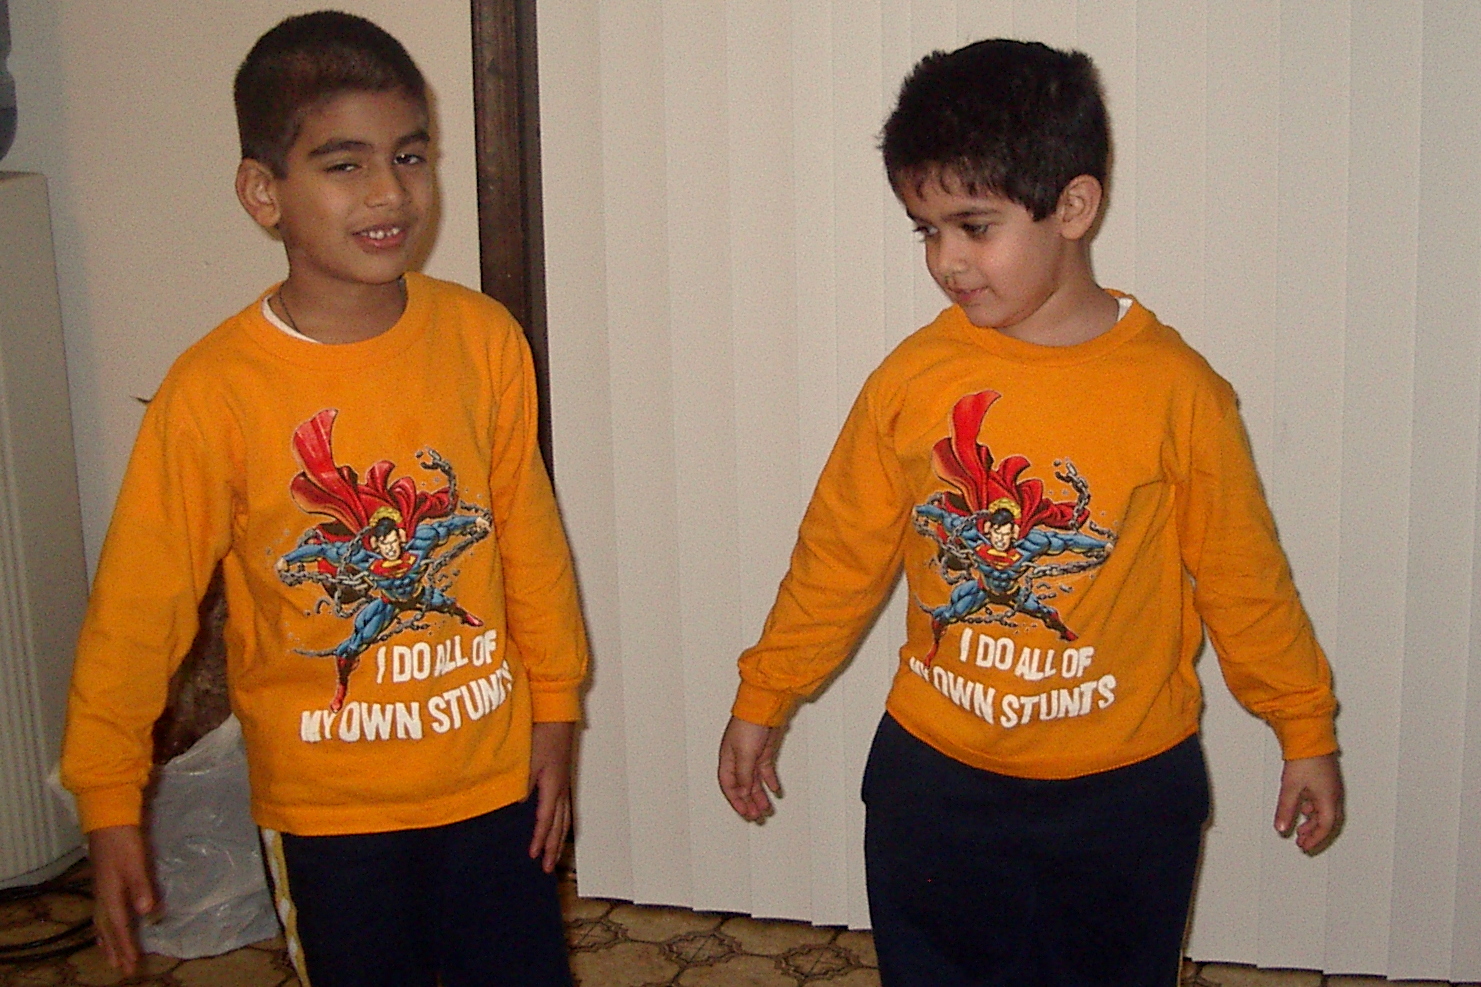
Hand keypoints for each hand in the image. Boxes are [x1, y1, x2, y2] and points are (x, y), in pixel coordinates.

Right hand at [88, 824, 157, 974]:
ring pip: (102, 922)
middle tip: (121, 969)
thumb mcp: (135, 863)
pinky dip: (103, 925)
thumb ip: (140, 887)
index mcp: (110, 894)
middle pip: (108, 929)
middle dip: (115, 949)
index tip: (131, 965)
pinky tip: (105, 926)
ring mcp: (101, 889)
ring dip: (107, 940)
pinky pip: (101, 912)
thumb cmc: (124, 842)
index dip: (126, 946)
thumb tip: (146, 913)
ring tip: (110, 956)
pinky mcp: (104, 882)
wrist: (108, 821)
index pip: (119, 927)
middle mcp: (103, 896)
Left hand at [528, 720, 574, 872]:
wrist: (558, 715)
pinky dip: (561, 824)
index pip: (546, 820)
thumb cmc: (543, 734)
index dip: (539, 839)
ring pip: (565, 818)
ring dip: (559, 838)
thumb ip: (522, 783)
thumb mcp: (528, 759)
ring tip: (554, 854)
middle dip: (553, 847)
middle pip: (560, 825)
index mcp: (553, 787)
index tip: (533, 856)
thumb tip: (516, 805)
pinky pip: (565, 809)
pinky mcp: (563, 779)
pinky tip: (556, 827)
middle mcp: (562, 789)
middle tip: (547, 868)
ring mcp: (564, 784)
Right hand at [718, 716, 782, 821]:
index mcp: (727, 759)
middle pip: (742, 787)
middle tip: (757, 817)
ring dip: (760, 796)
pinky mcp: (764, 752)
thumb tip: (744, 793)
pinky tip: (776, 791)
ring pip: (755, 782)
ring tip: (767, 809)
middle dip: (749, 803)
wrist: (765, 708)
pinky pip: (766, 772)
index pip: (728, 785)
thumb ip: (744, 775)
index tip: (745, 813)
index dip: (736, 801)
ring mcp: (752, 756)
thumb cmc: (749, 724)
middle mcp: (738, 759)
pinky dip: (771, 782)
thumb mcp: (744, 754)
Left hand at [1274, 753, 1343, 852]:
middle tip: (1304, 843)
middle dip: (1316, 834)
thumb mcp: (1290, 787)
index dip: (1315, 839)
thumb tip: (1281, 828)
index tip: (1304, 846)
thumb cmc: (1304, 759)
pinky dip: (1313, 809)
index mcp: (1328, 799)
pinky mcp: (1326, 779)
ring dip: (1313, 822)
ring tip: (1300, 829)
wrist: (1310, 736)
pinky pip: (1322, 801)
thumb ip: (1285, 809)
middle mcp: (1334, 795)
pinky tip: (1302, 808)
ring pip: (1325, 811)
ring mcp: (1331, 786)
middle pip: (1328, 821)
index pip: (1325, 827)